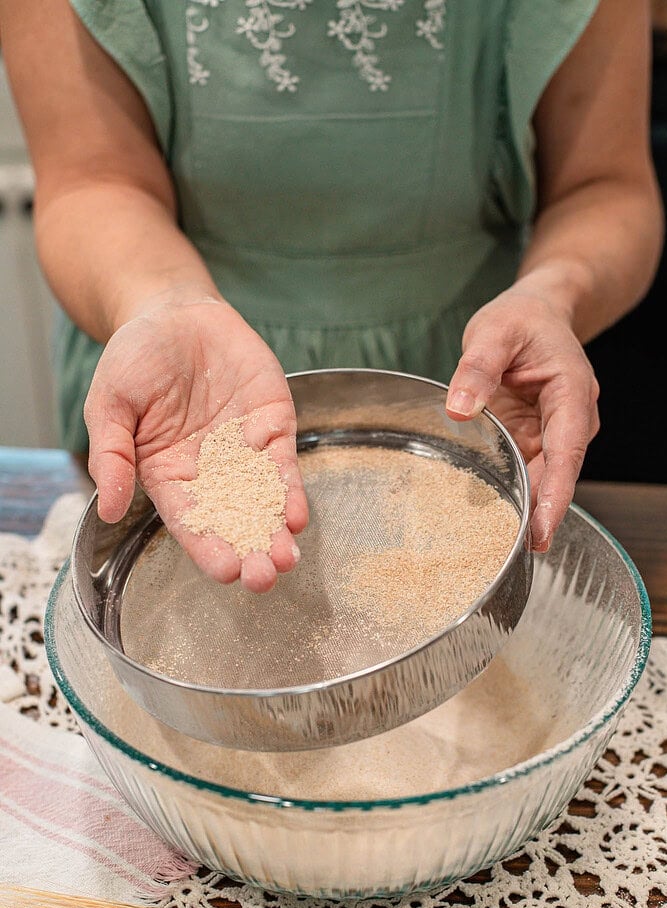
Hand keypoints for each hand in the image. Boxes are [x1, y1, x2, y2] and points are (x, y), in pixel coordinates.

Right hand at [83, 297, 307, 592]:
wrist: (174, 312)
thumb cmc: (135, 358)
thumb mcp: (110, 404)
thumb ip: (111, 456)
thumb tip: (108, 510)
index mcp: (168, 476)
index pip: (190, 522)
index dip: (208, 548)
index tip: (226, 571)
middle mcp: (210, 473)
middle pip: (234, 520)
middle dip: (250, 550)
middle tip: (264, 576)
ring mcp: (245, 451)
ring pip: (265, 500)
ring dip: (278, 530)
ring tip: (287, 558)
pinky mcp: (271, 425)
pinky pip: (284, 463)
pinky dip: (293, 489)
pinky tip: (298, 515)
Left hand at [445, 286, 599, 552]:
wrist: (537, 312)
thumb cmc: (522, 319)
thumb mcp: (494, 331)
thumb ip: (476, 368)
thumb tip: (459, 409)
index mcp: (571, 395)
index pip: (567, 452)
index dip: (555, 496)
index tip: (542, 530)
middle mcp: (569, 421)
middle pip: (555, 477)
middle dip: (537, 517)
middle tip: (509, 554)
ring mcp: (551, 434)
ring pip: (538, 480)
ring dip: (521, 510)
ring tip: (494, 547)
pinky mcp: (532, 440)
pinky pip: (522, 472)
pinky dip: (507, 494)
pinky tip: (486, 520)